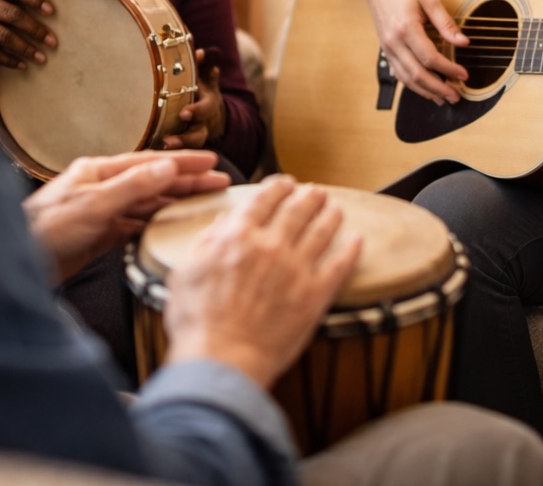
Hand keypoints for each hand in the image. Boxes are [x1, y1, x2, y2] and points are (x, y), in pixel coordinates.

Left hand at [23, 150, 228, 283]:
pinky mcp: (97, 236)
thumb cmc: (44, 230)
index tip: (211, 161)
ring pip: (146, 204)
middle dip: (187, 181)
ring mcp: (99, 212)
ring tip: (202, 203)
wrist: (15, 262)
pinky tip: (169, 226)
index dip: (183, 162)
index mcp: (98, 172)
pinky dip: (153, 225)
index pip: (150, 163)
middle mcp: (100, 188)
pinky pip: (133, 226)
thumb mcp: (93, 205)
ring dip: (174, 203)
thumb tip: (167, 167)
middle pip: (152, 181)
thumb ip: (133, 186)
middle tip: (218, 182)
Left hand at [160, 47, 226, 148]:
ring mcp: (192, 137)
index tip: (184, 113)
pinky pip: (174, 154)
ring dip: (173, 150)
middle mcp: (202, 124)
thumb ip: (201, 63)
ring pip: (186, 149)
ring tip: (157, 150)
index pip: (206, 109)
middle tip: (168, 140)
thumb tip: (198, 48)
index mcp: (208, 104)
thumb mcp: (203, 75)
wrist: (210, 112)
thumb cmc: (200, 88)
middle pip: (197, 136)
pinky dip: (163, 156)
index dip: (197, 111)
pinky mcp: (181, 146)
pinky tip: (148, 156)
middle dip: (184, 139)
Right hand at [163, 176, 361, 388]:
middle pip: (297, 210)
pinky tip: (357, 241)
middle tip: (317, 192)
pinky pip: (339, 266)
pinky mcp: (314, 295)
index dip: (278, 187)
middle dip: (309, 197)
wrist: (221, 359)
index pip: (264, 200)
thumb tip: (221, 223)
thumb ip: (206, 242)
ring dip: (330, 216)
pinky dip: (350, 251)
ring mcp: (295, 268)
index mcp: (238, 236)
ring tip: (336, 209)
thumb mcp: (185, 271)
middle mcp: (270, 244)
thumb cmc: (197, 321)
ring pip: (321, 231)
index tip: (286, 184)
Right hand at [361, 0, 469, 104]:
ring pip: (406, 78)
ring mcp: (388, 48)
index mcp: (406, 28)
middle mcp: (394, 42)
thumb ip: (446, 23)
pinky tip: (426, 89)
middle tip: (456, 96)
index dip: (448, 69)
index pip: (430, 57)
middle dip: (438, 88)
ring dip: (426, 91)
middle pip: (417, 74)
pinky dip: (413, 85)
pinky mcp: (386, 50)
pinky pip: (399, 74)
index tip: (464, 75)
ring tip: (443, 98)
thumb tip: (463, 42)